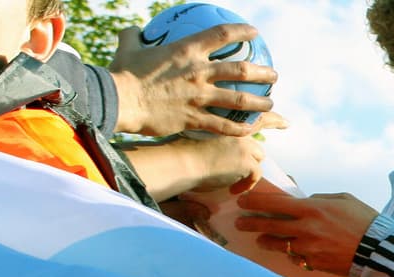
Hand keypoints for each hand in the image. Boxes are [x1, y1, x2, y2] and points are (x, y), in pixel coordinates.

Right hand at [109, 23, 279, 137]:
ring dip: (260, 102)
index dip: (241, 31)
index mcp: (185, 51)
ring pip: (239, 100)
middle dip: (263, 72)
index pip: (221, 35)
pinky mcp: (194, 119)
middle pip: (241, 70)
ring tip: (271, 104)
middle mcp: (198, 73)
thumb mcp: (129, 48)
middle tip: (274, 75)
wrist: (119, 100)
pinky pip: (224, 126)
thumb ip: (135, 38)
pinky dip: (240, 128)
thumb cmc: (122, 73)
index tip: (254, 32)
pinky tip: (251, 129)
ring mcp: (198, 97)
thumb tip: (133, 31)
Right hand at [126, 120, 279, 200]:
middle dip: (252, 158)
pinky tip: (233, 190)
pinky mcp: (246, 162)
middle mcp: (239, 128)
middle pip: (257, 146)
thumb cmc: (184, 152)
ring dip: (248, 172)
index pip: (256, 117)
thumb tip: (232, 155)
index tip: (286, 122)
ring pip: (257, 160)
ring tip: (232, 181)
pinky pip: (256, 175)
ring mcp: (244, 144)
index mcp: (228, 120)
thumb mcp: (204, 137)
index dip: (273, 119)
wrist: (180, 161)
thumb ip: (221, 140)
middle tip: (245, 170)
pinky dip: (246, 185)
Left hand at [234, 191, 378, 276]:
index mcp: (312, 209)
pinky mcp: (314, 264)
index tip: (243, 202)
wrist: (379, 251)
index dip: (254, 203)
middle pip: (269, 225)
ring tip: (261, 240)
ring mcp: (308, 249)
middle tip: (239, 223)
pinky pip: (297, 258)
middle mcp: (305, 229)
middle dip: (250, 223)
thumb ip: (320, 199)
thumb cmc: (365, 221)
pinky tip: (293, 252)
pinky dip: (294, 255)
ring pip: (279, 244)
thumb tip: (305, 202)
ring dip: (266, 241)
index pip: (274, 204)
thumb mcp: (343, 199)